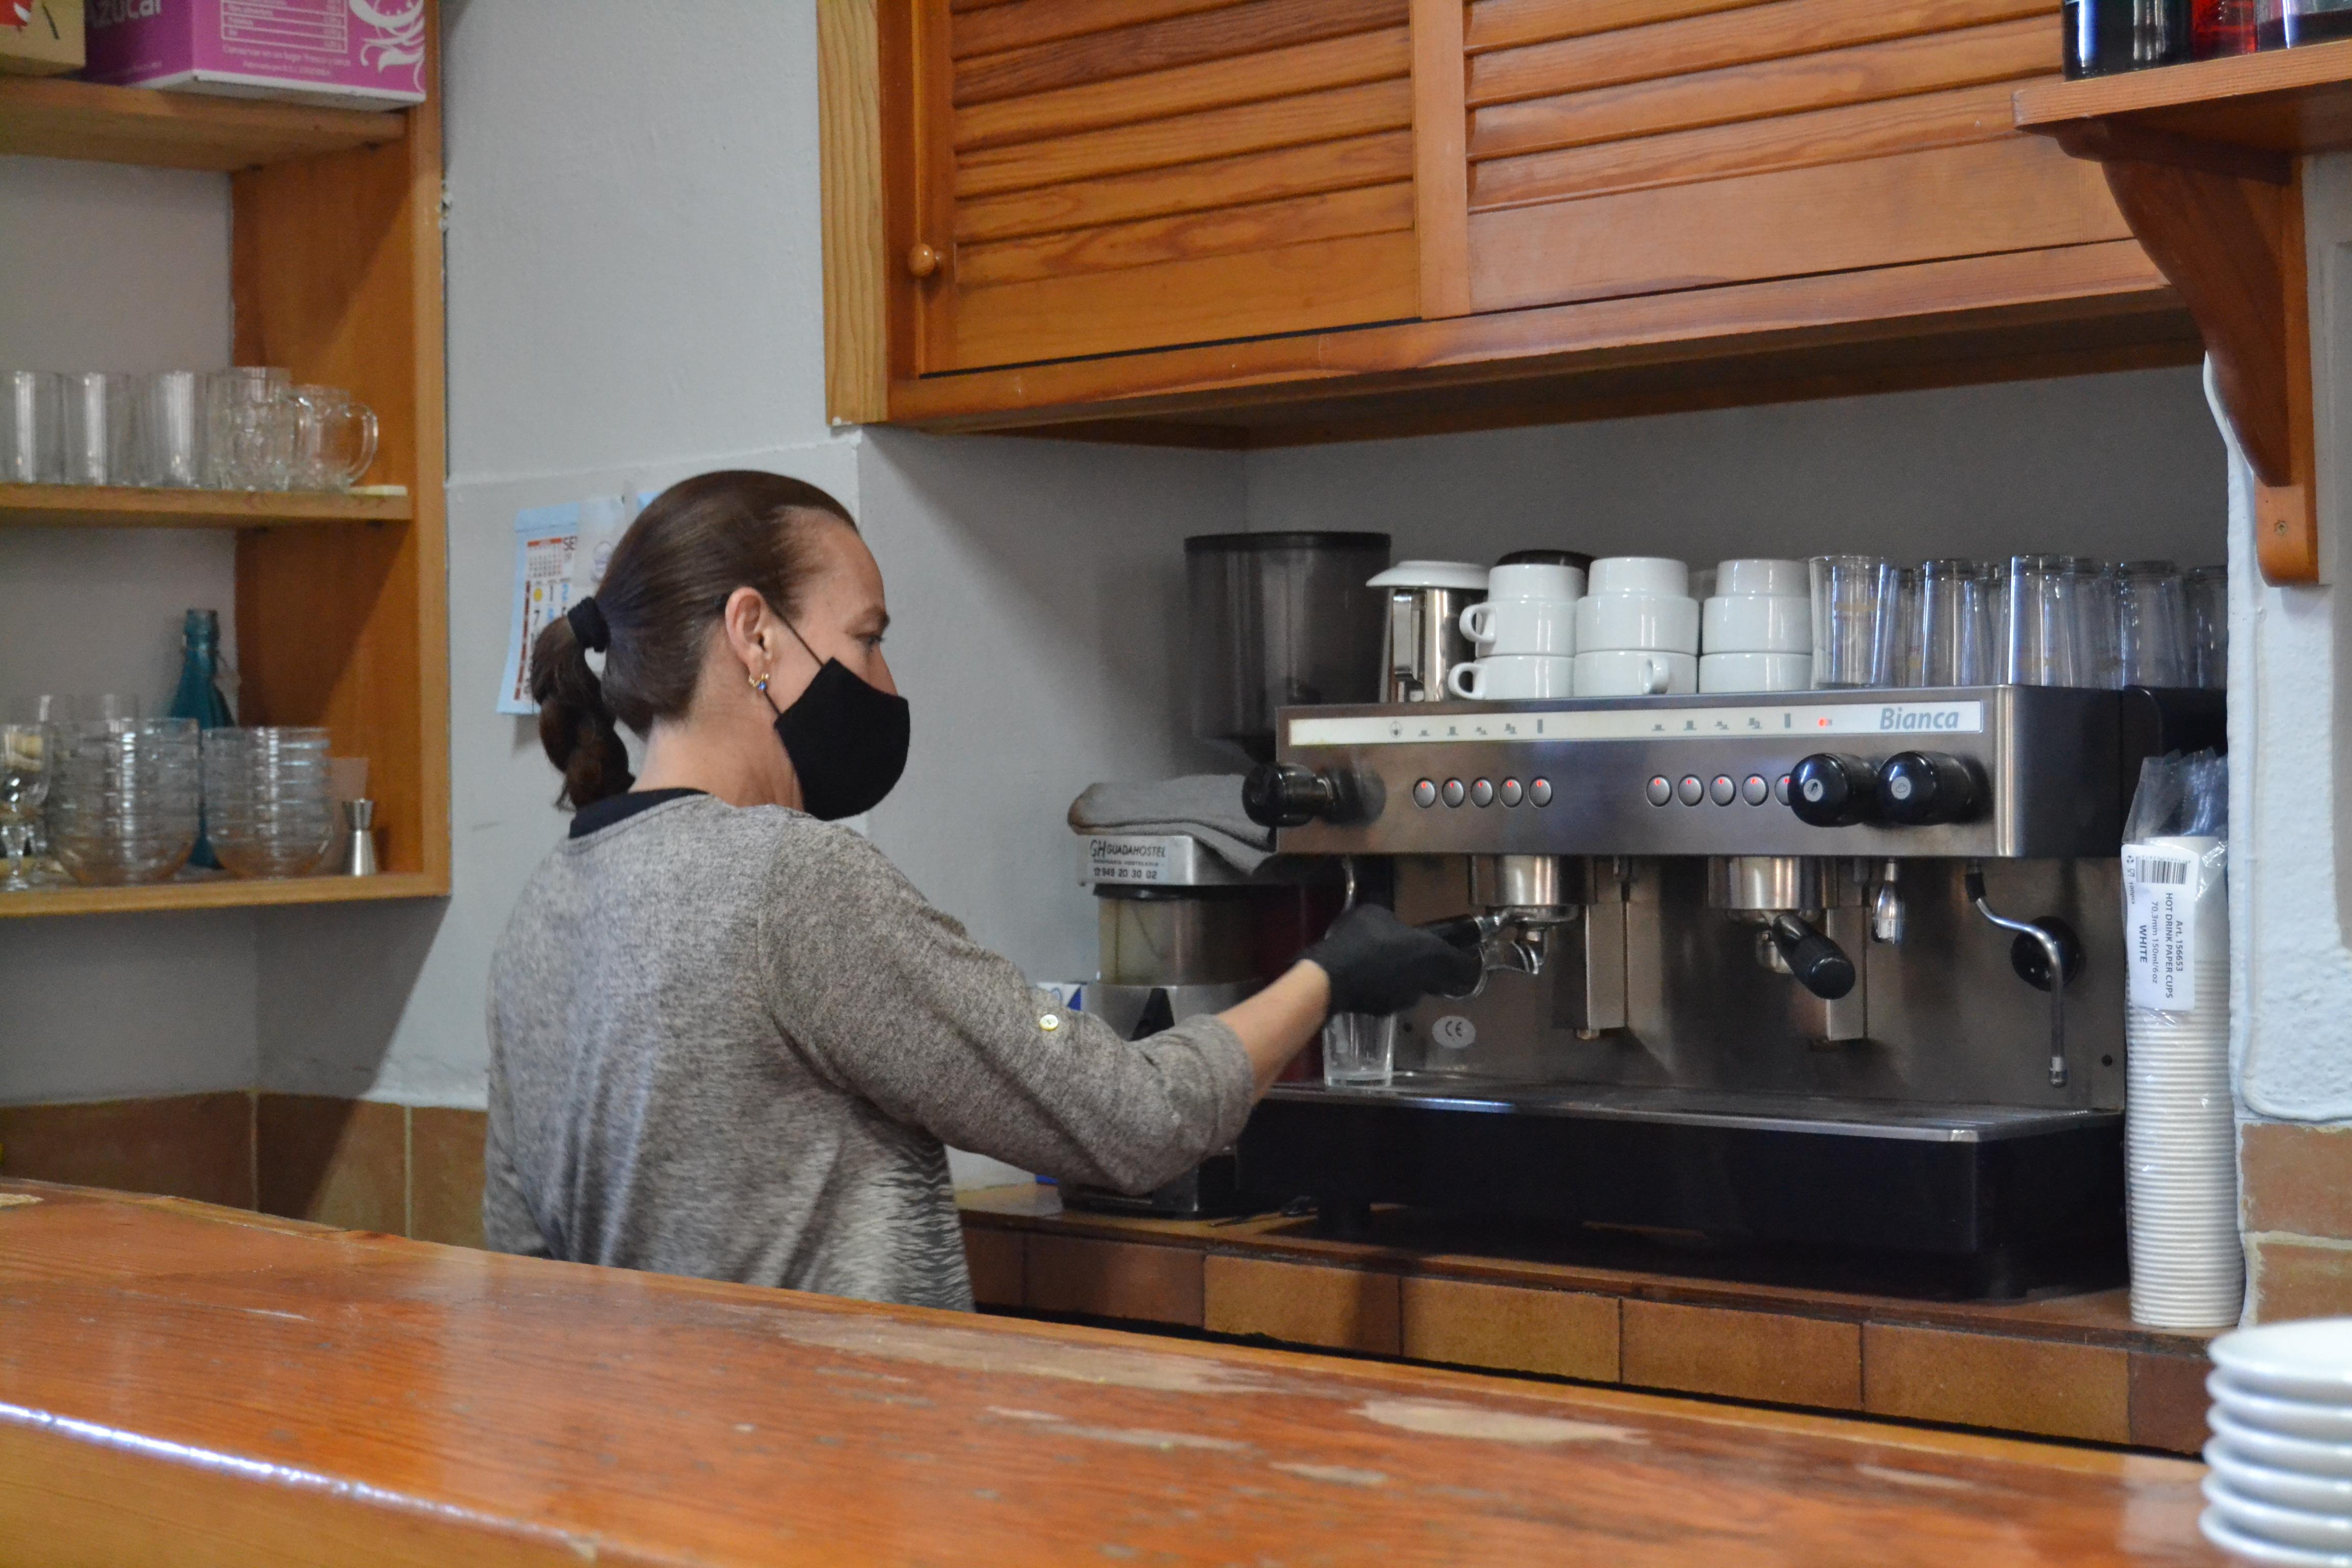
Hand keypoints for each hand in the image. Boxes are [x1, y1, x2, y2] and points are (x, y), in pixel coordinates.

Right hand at [1302, 905, 1482, 1016]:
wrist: (1332, 976)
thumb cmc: (1360, 937)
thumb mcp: (1375, 914)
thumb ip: (1392, 922)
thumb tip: (1391, 926)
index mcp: (1431, 953)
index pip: (1464, 964)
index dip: (1467, 961)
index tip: (1466, 957)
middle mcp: (1425, 979)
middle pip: (1443, 980)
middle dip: (1439, 972)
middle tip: (1426, 959)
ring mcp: (1405, 998)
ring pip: (1417, 989)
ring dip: (1410, 980)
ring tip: (1391, 968)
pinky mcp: (1385, 1011)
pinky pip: (1394, 997)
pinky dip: (1388, 990)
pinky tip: (1371, 980)